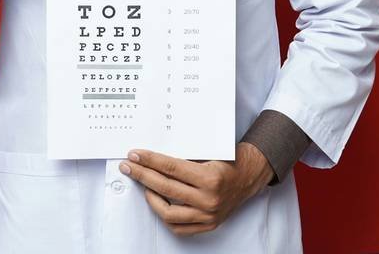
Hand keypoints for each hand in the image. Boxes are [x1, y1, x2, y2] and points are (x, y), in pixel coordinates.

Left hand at [119, 143, 273, 236]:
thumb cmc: (229, 160)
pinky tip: (157, 201)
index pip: (170, 168)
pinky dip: (164, 215)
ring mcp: (208, 215)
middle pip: (165, 187)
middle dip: (143, 175)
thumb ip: (183, 156)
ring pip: (168, 212)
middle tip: (129, 167)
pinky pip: (179, 226)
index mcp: (210, 178)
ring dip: (150, 197)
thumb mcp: (208, 152)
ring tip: (143, 184)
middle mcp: (208, 199)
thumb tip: (153, 155)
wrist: (248, 177)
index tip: (135, 156)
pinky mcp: (207, 225)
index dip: (149, 161)